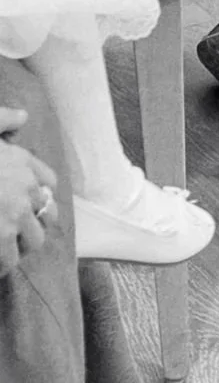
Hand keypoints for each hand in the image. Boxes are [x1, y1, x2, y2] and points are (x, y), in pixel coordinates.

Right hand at [0, 124, 58, 272]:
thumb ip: (3, 120)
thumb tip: (23, 116)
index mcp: (20, 161)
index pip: (49, 183)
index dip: (39, 196)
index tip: (28, 206)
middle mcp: (24, 189)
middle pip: (47, 214)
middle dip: (33, 225)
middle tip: (13, 234)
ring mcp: (13, 216)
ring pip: (34, 241)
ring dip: (19, 248)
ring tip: (3, 252)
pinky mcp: (0, 240)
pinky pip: (9, 261)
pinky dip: (1, 266)